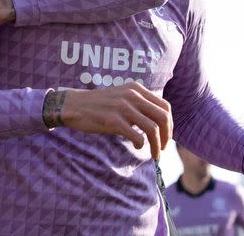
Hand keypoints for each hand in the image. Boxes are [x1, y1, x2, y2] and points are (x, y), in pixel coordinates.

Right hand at [43, 82, 172, 160]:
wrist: (74, 105)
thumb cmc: (99, 104)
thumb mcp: (122, 95)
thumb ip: (138, 103)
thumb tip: (156, 122)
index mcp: (137, 89)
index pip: (165, 107)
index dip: (170, 124)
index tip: (165, 136)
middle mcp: (133, 96)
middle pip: (163, 118)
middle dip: (167, 136)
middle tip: (162, 148)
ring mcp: (123, 108)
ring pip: (152, 129)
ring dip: (157, 145)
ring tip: (155, 154)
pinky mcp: (113, 121)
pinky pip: (137, 136)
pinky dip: (141, 145)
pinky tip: (137, 146)